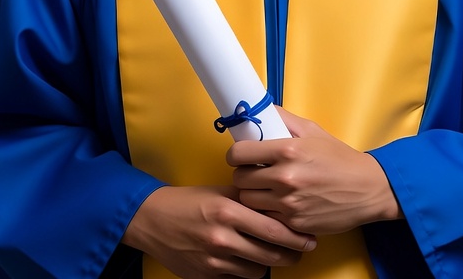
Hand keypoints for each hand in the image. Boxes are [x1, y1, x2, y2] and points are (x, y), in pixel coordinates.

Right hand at [122, 184, 316, 278]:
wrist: (154, 220)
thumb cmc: (190, 200)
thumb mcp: (220, 192)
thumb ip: (247, 198)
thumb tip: (277, 202)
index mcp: (227, 211)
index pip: (272, 228)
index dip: (294, 235)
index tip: (308, 235)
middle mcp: (222, 237)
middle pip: (269, 254)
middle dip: (291, 254)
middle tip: (303, 249)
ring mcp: (214, 260)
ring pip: (257, 270)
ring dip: (271, 263)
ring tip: (280, 255)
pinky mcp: (207, 275)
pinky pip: (238, 277)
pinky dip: (248, 269)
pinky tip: (252, 259)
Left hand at [227, 108, 401, 234]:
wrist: (367, 189)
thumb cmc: (339, 158)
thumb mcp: (313, 131)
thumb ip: (283, 120)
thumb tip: (258, 109)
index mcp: (288, 150)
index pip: (239, 153)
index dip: (236, 154)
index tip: (241, 156)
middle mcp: (286, 177)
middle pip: (239, 180)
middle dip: (243, 175)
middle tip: (254, 173)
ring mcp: (289, 203)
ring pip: (248, 202)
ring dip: (253, 195)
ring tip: (265, 189)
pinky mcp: (295, 224)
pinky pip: (265, 218)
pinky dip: (267, 212)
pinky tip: (278, 204)